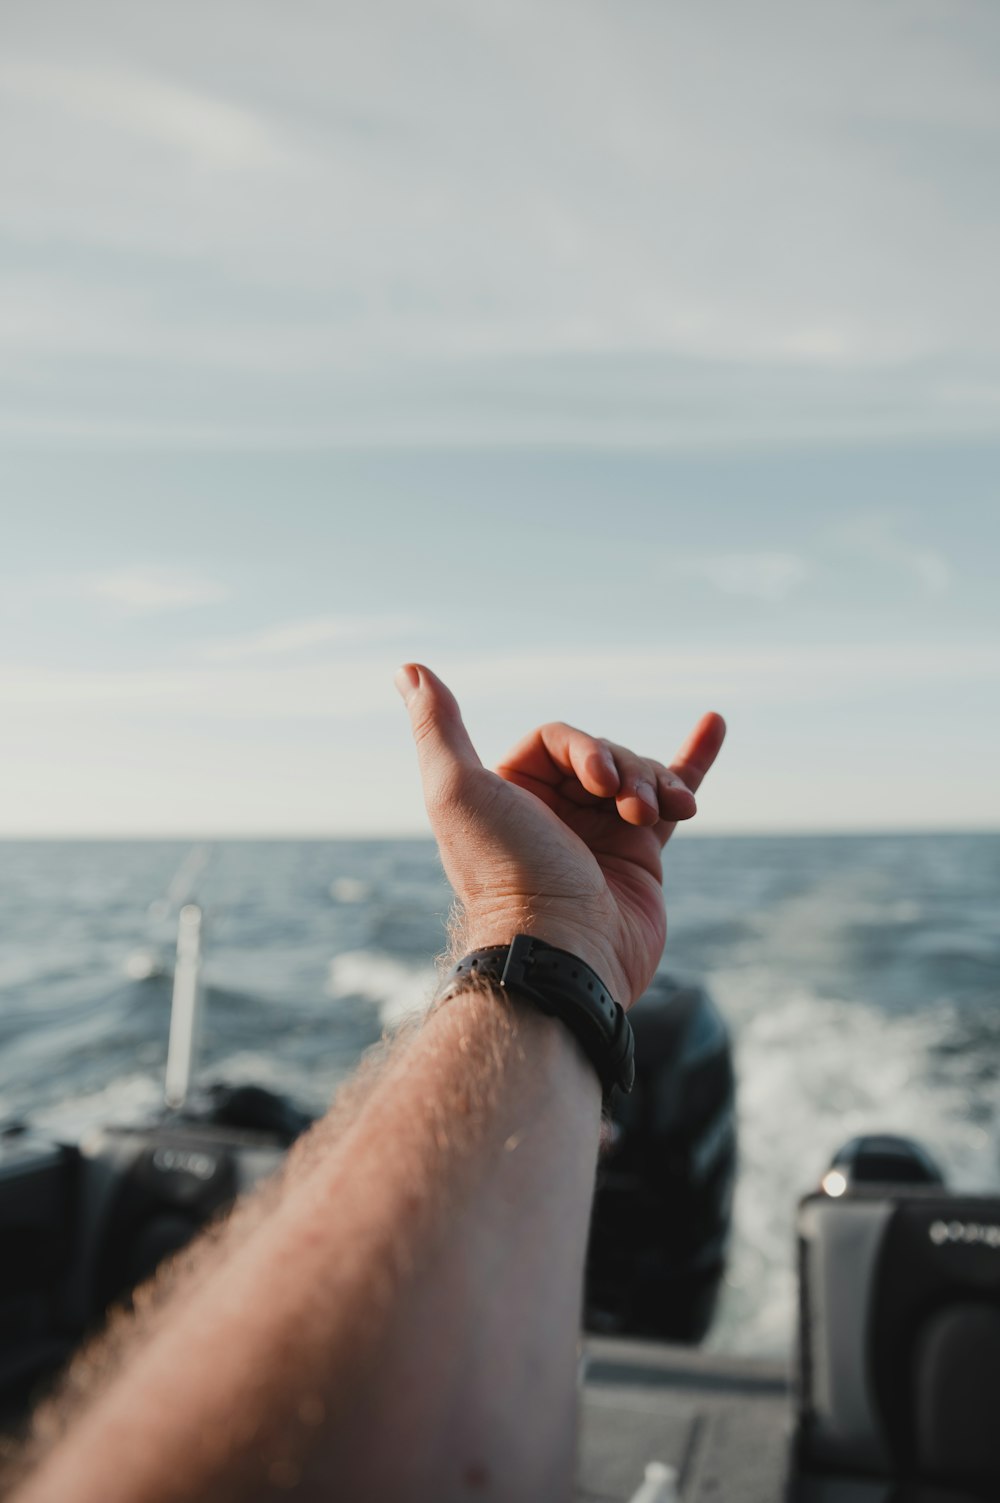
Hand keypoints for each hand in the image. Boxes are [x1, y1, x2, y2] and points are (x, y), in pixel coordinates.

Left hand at [396, 664, 724, 1007]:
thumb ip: (437, 727)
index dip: (584, 750)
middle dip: (625, 769)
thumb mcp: (457, 790)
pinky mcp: (639, 856)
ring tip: (663, 813)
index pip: (558, 740)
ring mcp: (599, 833)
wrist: (565, 954)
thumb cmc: (508, 874)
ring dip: (656, 782)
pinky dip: (693, 761)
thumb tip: (408, 669)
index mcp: (507, 794)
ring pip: (639, 775)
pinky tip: (714, 722)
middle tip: (628, 804)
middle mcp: (551, 812)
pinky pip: (671, 797)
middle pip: (602, 754)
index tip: (598, 781)